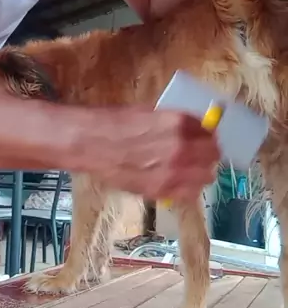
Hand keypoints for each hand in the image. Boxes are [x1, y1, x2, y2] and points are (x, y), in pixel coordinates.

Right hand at [81, 107, 219, 201]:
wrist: (93, 143)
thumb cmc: (117, 123)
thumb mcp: (152, 113)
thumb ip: (176, 123)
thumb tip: (194, 128)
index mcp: (181, 124)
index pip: (211, 133)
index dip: (207, 136)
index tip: (203, 139)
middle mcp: (183, 148)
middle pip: (214, 155)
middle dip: (207, 154)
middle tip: (198, 155)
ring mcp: (174, 172)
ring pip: (206, 176)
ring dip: (200, 172)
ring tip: (188, 170)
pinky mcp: (162, 190)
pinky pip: (189, 194)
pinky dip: (187, 189)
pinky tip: (178, 183)